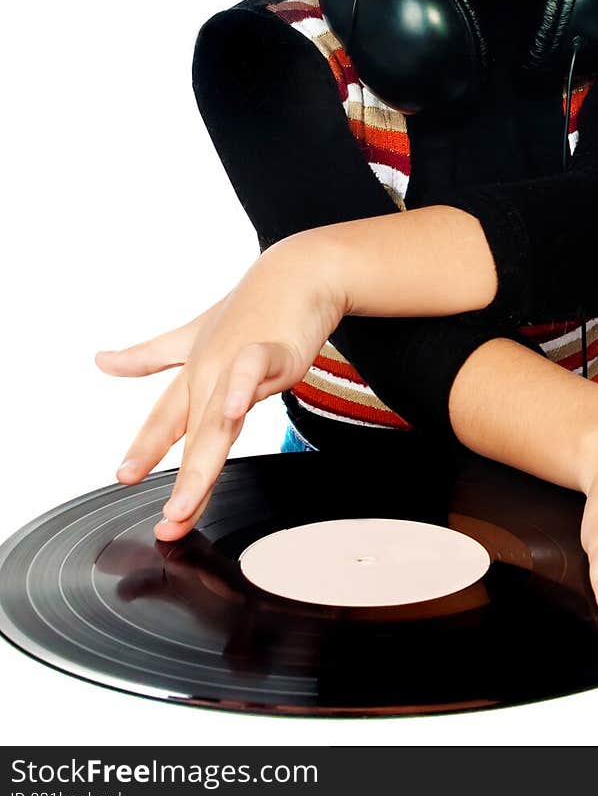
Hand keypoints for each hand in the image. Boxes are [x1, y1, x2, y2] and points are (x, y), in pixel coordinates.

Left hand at [95, 233, 345, 541]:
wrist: (299, 271)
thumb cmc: (251, 305)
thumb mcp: (193, 334)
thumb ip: (149, 355)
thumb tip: (100, 360)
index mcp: (194, 375)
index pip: (165, 420)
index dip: (144, 449)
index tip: (124, 478)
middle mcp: (210, 373)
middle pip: (193, 436)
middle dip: (182, 483)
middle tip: (170, 523)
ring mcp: (237, 362)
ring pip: (218, 420)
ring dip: (202, 463)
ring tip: (188, 500)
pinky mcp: (273, 350)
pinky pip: (252, 370)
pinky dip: (241, 388)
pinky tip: (232, 410)